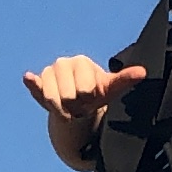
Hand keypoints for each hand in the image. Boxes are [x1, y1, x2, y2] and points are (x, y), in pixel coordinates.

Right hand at [23, 54, 146, 166]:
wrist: (78, 100)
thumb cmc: (96, 93)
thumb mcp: (110, 88)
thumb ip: (124, 79)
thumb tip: (143, 72)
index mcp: (81, 62)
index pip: (84, 89)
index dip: (88, 100)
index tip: (91, 98)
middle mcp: (63, 63)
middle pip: (68, 96)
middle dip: (75, 106)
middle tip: (79, 104)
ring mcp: (49, 72)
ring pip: (52, 98)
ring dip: (61, 110)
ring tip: (69, 106)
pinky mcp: (37, 83)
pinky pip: (34, 85)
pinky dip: (32, 83)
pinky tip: (28, 77)